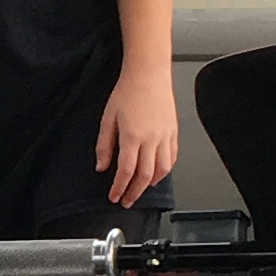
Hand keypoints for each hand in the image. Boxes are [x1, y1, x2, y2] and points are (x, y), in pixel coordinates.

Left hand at [96, 70, 179, 206]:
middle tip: (127, 200)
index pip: (126, 171)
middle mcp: (152, 139)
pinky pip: (172, 157)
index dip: (119, 188)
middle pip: (145, 176)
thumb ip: (104, 145)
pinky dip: (165, 170)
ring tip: (141, 189)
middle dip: (135, 192)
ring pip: (162, 170)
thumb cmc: (128, 91)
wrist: (148, 74)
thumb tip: (102, 166)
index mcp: (133, 136)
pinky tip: (157, 173)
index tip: (114, 196)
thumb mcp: (108, 118)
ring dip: (151, 184)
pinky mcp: (174, 132)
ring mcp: (165, 136)